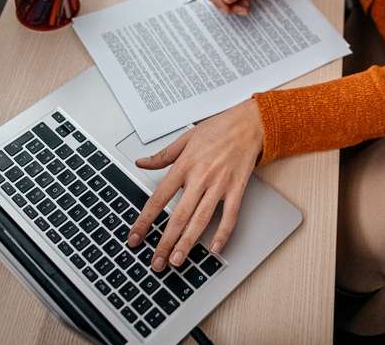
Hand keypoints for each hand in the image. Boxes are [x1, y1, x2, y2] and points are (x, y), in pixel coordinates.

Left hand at [125, 99, 263, 271]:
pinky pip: (229, 216)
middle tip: (157, 262)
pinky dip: (222, 234)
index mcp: (185, 165)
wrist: (248, 123)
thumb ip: (162, 155)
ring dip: (188, 243)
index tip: (136, 237)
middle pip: (179, 215)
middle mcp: (200, 177)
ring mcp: (220, 185)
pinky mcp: (237, 189)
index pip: (158, 198)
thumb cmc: (219, 128)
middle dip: (165, 242)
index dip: (145, 220)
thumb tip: (141, 163)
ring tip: (177, 260)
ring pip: (201, 219)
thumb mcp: (185, 137)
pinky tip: (214, 248)